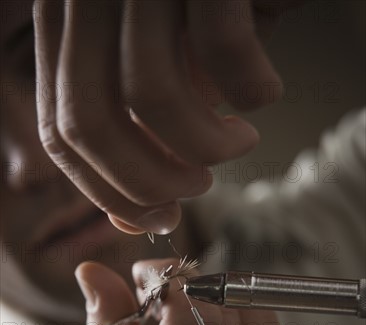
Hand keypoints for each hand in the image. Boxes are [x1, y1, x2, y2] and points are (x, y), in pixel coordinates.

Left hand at [33, 1, 301, 235]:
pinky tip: (265, 92)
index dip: (106, 191)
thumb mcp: (160, 72)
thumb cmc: (204, 10)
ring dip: (205, 145)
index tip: (157, 216)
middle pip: (91, 123)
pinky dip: (249, 89)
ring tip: (240, 144)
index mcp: (66, 29)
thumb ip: (138, 139)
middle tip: (197, 188)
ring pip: (149, 95)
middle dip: (149, 182)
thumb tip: (128, 221)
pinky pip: (218, 49)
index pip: (61, 132)